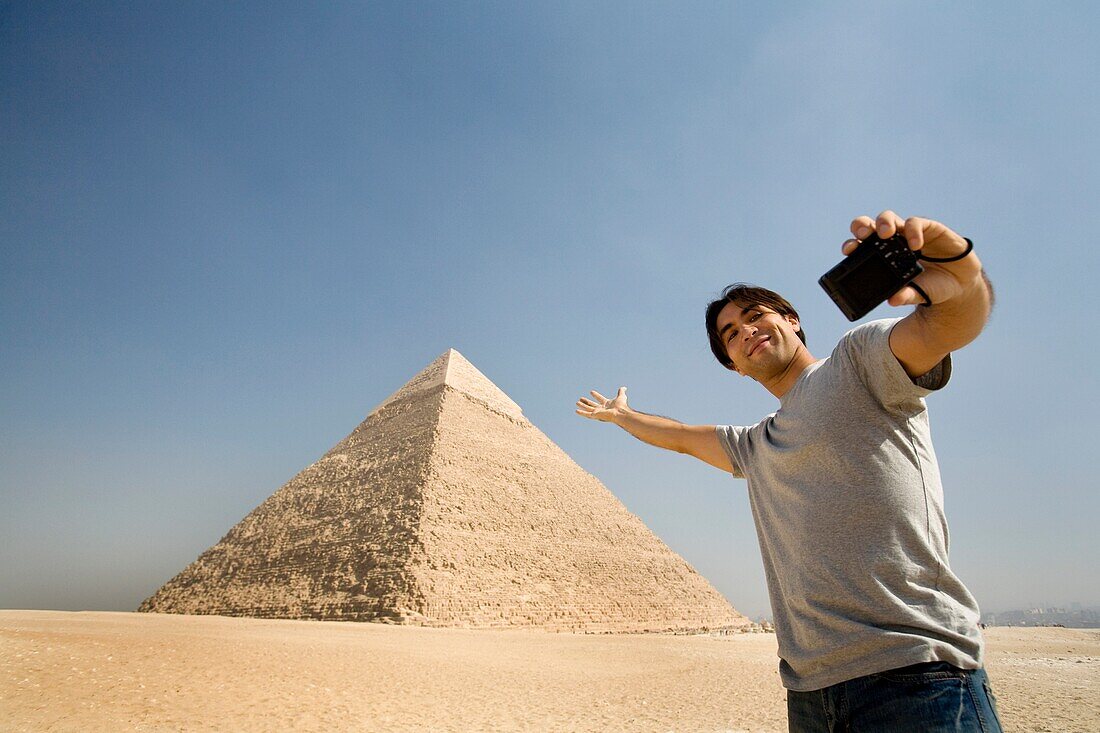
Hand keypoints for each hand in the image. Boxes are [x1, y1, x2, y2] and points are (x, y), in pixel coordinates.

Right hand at [575, 387, 628, 421]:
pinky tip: (576, 410)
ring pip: (588, 409)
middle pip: (592, 405)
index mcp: (607, 404)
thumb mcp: (621, 396)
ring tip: (577, 402)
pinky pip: (587, 414)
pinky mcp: (595, 415)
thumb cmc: (621, 406)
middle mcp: (602, 409)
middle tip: (581, 398)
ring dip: (583, 406)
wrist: (620, 412)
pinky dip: (581, 413)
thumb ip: (621, 391)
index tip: (591, 391)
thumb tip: (624, 387)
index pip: (600, 399)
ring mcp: (598, 412)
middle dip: (587, 401)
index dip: (596, 395)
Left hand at [842, 210, 982, 306]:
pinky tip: (916, 245)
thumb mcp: (918, 293)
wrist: (959, 284)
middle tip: (863, 235)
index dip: (852, 245)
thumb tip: (892, 300)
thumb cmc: (931, 287)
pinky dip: (914, 231)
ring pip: (889, 218)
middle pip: (871, 226)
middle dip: (862, 226)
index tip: (848, 250)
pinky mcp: (929, 228)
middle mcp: (892, 241)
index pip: (861, 246)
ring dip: (884, 222)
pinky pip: (916, 223)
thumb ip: (905, 295)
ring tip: (886, 234)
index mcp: (882, 256)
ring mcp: (909, 233)